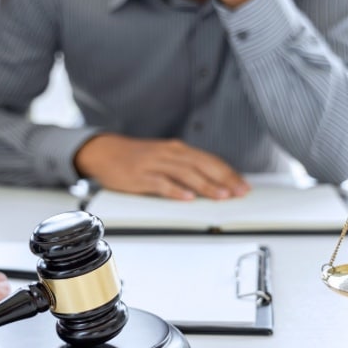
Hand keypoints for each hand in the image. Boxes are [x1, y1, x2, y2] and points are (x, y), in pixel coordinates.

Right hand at [74, 133, 250, 199]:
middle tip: (239, 192)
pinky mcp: (139, 176)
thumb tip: (212, 182)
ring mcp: (154, 164)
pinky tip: (187, 198)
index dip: (228, 172)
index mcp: (178, 149)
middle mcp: (169, 153)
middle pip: (202, 165)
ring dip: (205, 185)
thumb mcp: (164, 157)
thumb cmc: (137, 158)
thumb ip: (185, 167)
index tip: (243, 185)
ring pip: (185, 173)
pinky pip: (160, 183)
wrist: (104, 151)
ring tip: (221, 196)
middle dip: (223, 179)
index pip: (209, 160)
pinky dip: (175, 190)